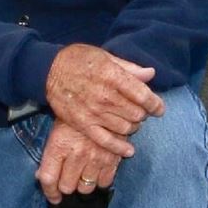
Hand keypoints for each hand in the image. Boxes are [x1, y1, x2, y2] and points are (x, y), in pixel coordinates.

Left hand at [35, 121, 121, 202]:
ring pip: (86, 188)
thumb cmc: (75, 116)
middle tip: (69, 179)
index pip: (49, 179)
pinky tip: (98, 171)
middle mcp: (76, 154)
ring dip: (84, 184)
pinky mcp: (112, 158)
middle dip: (67, 185)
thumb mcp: (57, 131)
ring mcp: (95, 157)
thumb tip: (42, 177)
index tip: (54, 197)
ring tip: (84, 174)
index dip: (49, 192)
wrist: (102, 99)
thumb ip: (50, 156)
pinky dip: (101, 181)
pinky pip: (105, 182)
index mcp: (58, 145)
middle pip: (67, 187)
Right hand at [45, 44, 162, 156]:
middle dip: (143, 114)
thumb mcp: (105, 56)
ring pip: (125, 128)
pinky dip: (120, 147)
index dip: (155, 104)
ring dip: (132, 127)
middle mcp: (106, 96)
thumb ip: (129, 68)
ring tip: (130, 122)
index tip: (159, 108)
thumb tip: (151, 74)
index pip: (143, 96)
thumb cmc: (78, 60)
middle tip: (139, 111)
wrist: (48, 70)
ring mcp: (94, 112)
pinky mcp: (83, 124)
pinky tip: (128, 150)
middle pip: (137, 114)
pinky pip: (106, 141)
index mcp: (113, 76)